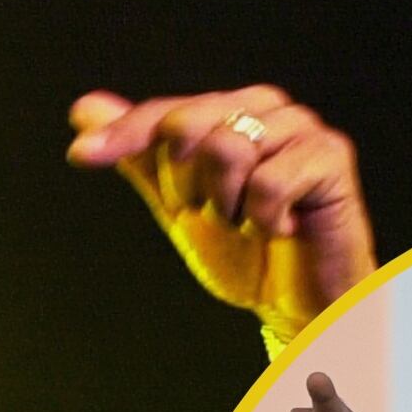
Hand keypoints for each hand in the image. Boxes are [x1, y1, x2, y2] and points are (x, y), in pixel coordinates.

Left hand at [67, 85, 373, 334]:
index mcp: (230, 110)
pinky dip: (264, 219)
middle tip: (217, 217)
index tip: (80, 157)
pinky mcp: (331, 156)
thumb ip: (139, 158)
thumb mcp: (179, 207)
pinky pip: (269, 182)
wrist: (299, 305)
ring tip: (252, 223)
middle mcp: (267, 107)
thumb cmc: (246, 254)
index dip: (123, 137)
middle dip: (188, 186)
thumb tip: (83, 110)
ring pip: (227, 149)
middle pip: (188, 125)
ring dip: (229, 207)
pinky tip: (283, 229)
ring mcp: (302, 127)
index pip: (163, 114)